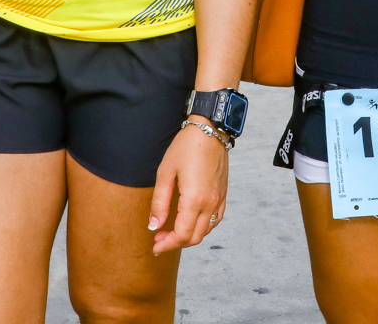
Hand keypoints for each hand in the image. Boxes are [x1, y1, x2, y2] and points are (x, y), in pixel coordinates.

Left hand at [148, 117, 228, 254]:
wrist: (210, 130)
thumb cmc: (186, 147)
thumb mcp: (165, 173)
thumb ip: (160, 202)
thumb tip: (154, 226)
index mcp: (194, 200)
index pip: (181, 235)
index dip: (167, 245)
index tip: (155, 247)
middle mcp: (210, 203)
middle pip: (194, 237)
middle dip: (175, 243)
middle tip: (159, 238)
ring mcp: (219, 199)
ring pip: (206, 231)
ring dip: (189, 236)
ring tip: (172, 231)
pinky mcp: (223, 194)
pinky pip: (216, 220)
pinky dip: (203, 227)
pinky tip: (192, 222)